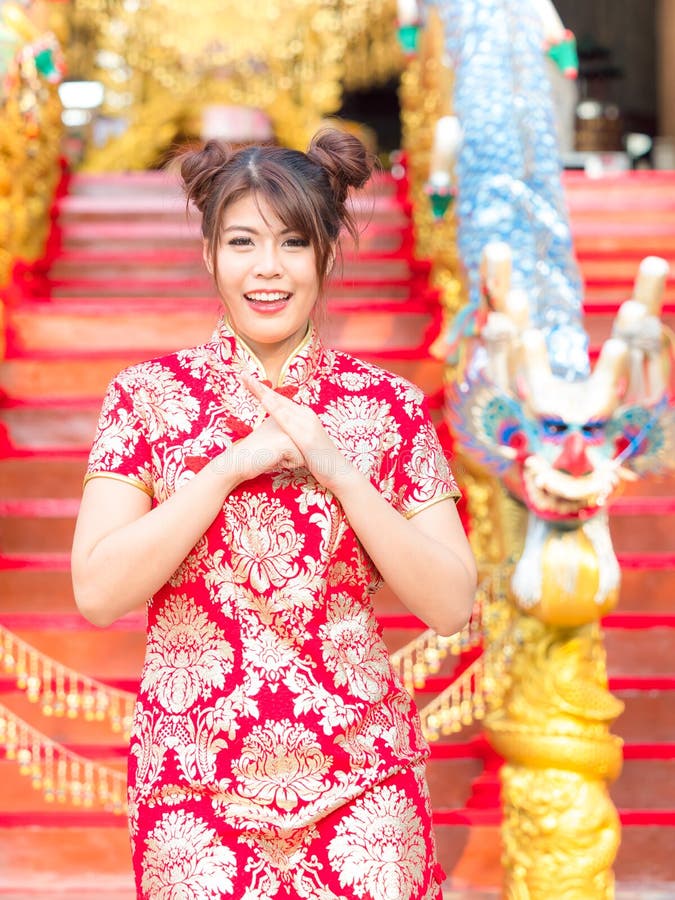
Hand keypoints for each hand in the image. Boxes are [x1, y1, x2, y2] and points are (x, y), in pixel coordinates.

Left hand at [243, 375, 353, 491]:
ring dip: (266, 395)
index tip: (246, 380)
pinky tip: (266, 405)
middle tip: (242, 375)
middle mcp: (306, 415)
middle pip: (279, 398)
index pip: (279, 400)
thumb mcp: (301, 443)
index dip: (262, 390)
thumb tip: (277, 432)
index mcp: (302, 416)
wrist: (338, 472)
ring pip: (282, 407)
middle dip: (260, 387)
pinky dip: (277, 412)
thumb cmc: (318, 460)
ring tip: (251, 384)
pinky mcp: (308, 437)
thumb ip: (290, 434)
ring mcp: (308, 424)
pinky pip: (289, 422)